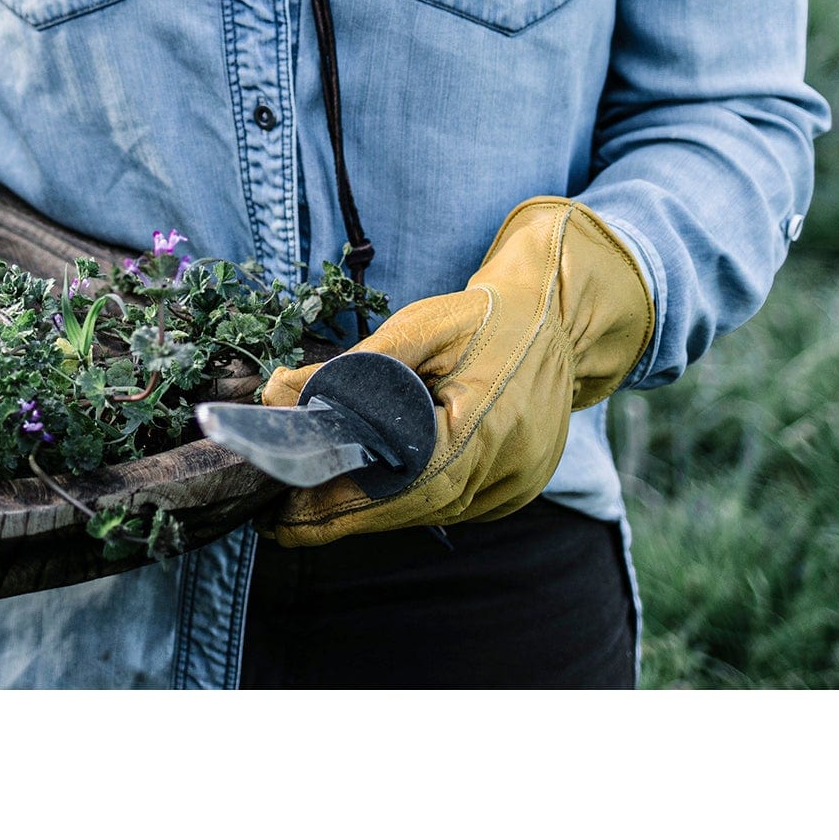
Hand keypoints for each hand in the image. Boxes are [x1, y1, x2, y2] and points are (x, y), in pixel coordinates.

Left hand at [261, 198, 653, 545]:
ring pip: (429, 513)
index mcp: (488, 427)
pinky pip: (450, 506)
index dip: (344, 505)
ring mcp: (514, 487)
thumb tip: (281, 392)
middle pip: (411, 509)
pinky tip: (366, 496)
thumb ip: (354, 364)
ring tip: (309, 508)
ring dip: (371, 514)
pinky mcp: (513, 491)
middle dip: (343, 517)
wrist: (557, 322)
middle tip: (282, 521)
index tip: (288, 516)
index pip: (405, 484)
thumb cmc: (487, 318)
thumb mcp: (421, 326)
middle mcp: (506, 470)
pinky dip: (406, 502)